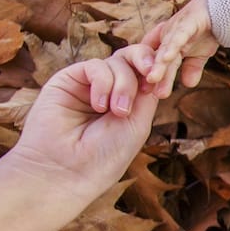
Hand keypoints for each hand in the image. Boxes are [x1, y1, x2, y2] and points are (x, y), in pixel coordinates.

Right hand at [5, 56, 161, 197]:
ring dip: (124, 85)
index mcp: (129, 103)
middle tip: (151, 76)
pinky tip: (99, 106)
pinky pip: (94, 66)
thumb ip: (145, 93)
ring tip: (117, 112)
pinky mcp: (67, 80)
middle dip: (146, 63)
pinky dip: (103, 83)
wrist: (68, 170)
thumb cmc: (105, 155)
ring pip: (116, 63)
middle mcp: (109, 91)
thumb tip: (153, 66)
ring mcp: (88, 85)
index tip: (162, 84)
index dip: (158, 70)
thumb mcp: (137, 123)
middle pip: (132, 59)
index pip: (146, 74)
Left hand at [137, 0, 216, 97]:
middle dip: (154, 75)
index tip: (152, 95)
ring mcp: (177, 28)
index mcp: (169, 44)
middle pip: (159, 59)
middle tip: (148, 93)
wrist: (221, 5)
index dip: (155, 77)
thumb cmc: (207, 28)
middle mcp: (168, 36)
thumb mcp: (200, 53)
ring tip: (152, 79)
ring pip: (166, 49)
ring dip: (159, 64)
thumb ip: (192, 67)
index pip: (159, 64)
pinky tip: (166, 57)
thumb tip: (187, 85)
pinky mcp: (188, 21)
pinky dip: (172, 46)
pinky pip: (179, 35)